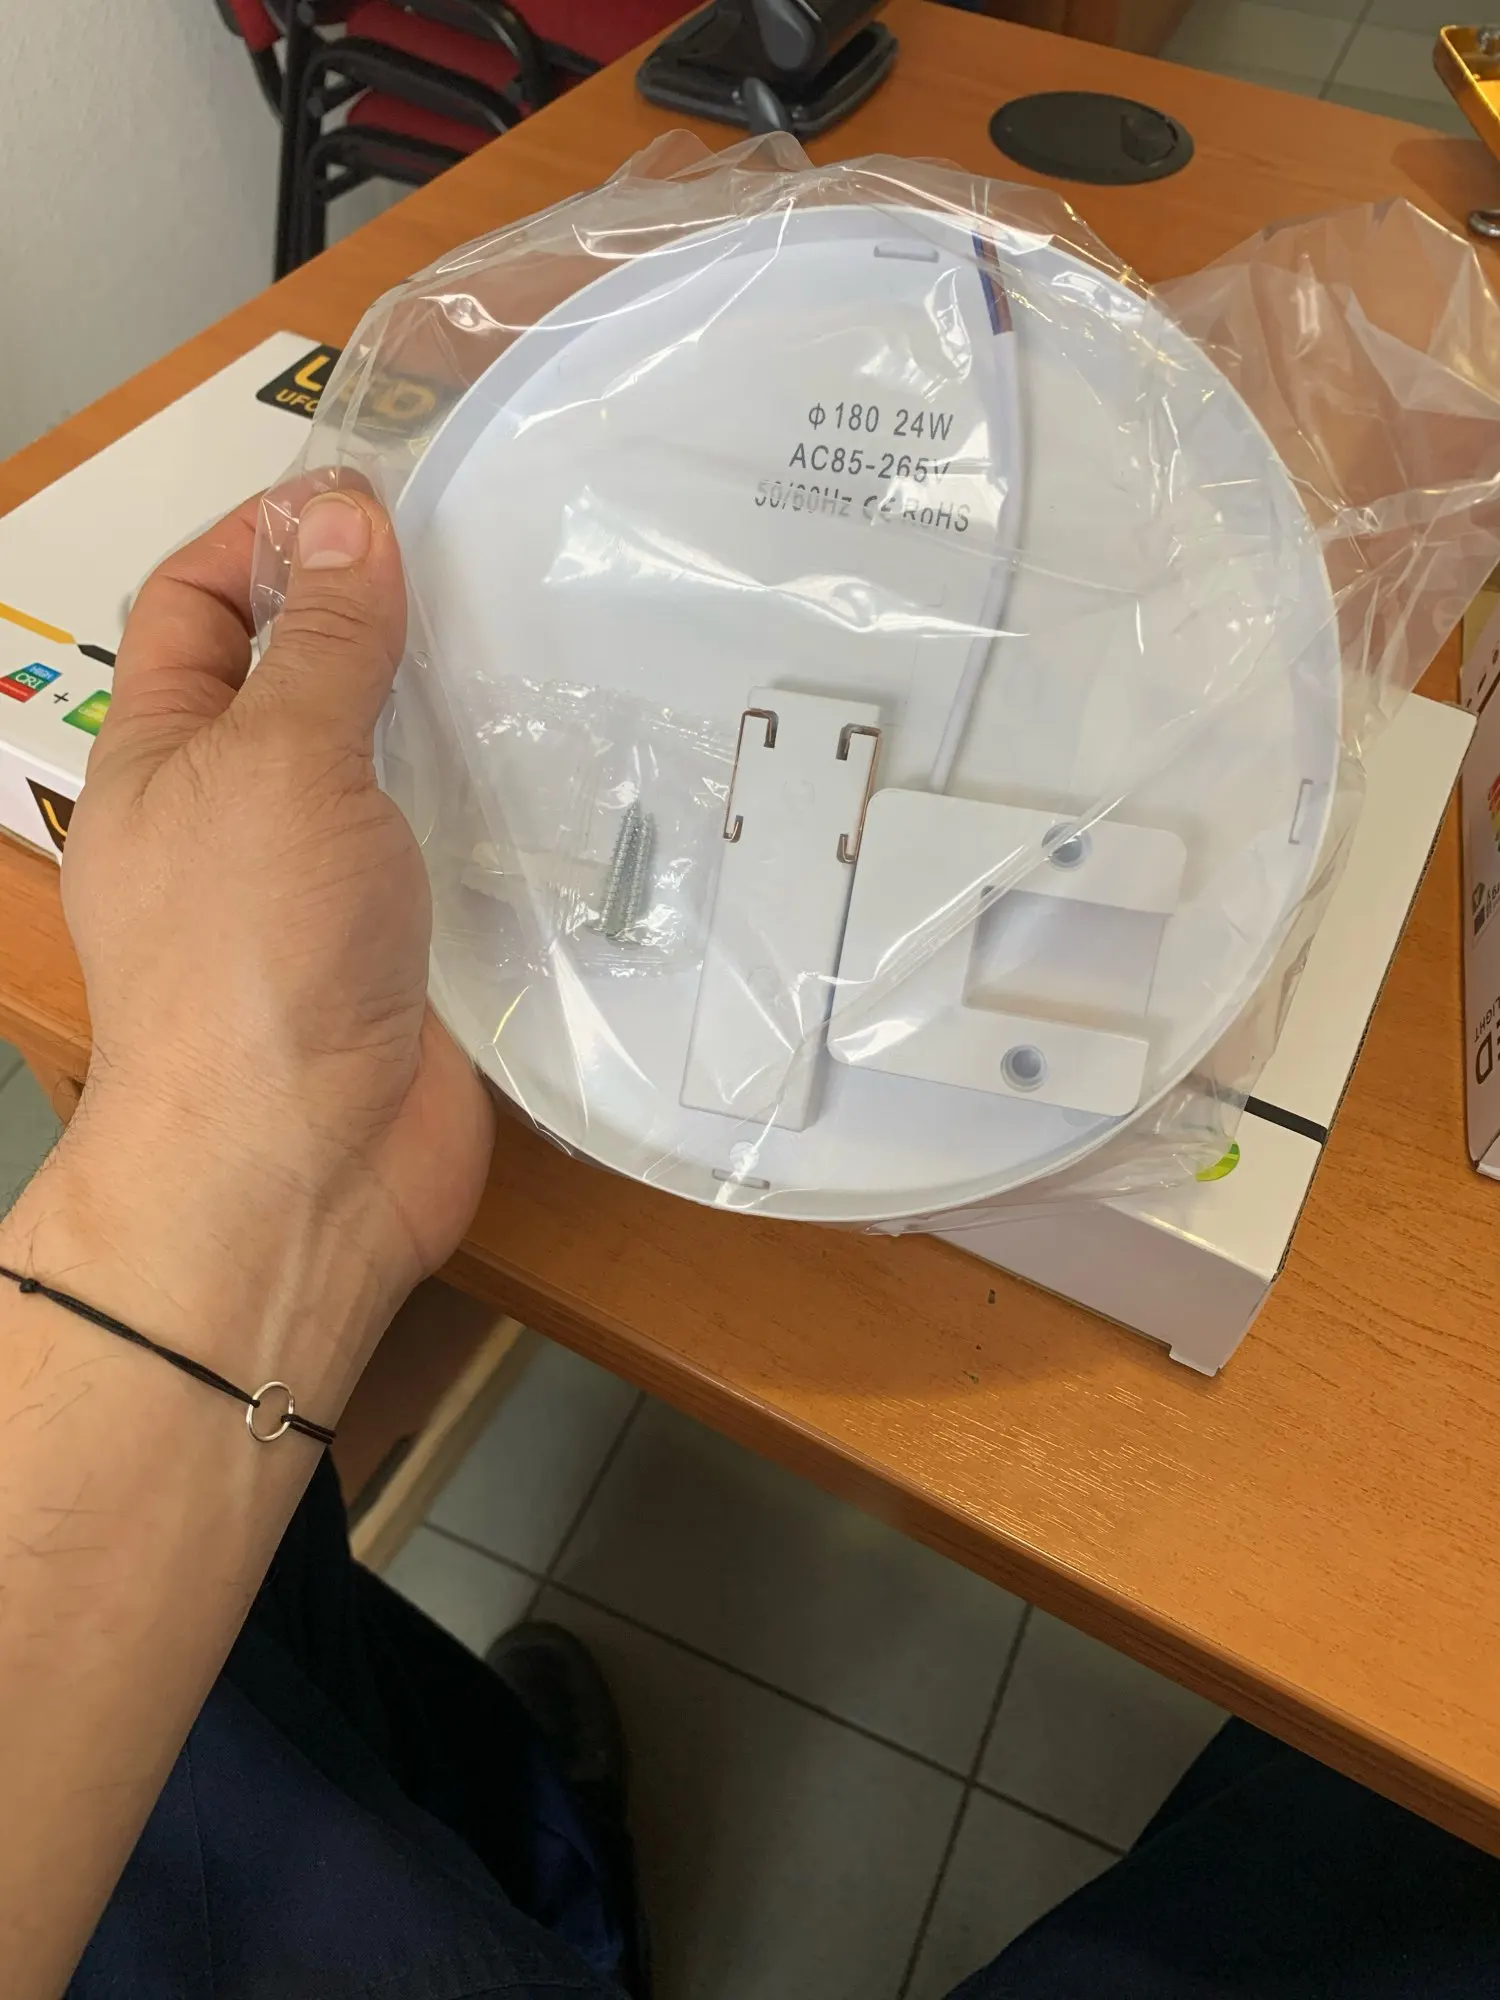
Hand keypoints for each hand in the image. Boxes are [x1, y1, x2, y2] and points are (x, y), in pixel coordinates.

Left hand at [32, 487, 493, 1404]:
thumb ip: (319, 644)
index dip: (264, 540)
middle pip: (299, 679)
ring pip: (385, 765)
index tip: (369, 502)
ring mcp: (323, 885)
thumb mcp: (277, 764)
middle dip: (374, 618)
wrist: (303, 1168)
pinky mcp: (406, 945)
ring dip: (445, 714)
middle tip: (483, 565)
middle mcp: (237, 813)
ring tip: (539, 648)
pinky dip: (494, 807)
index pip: (193, 607)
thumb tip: (344, 520)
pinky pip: (447, 850)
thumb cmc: (251, 960)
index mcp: (162, 758)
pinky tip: (566, 770)